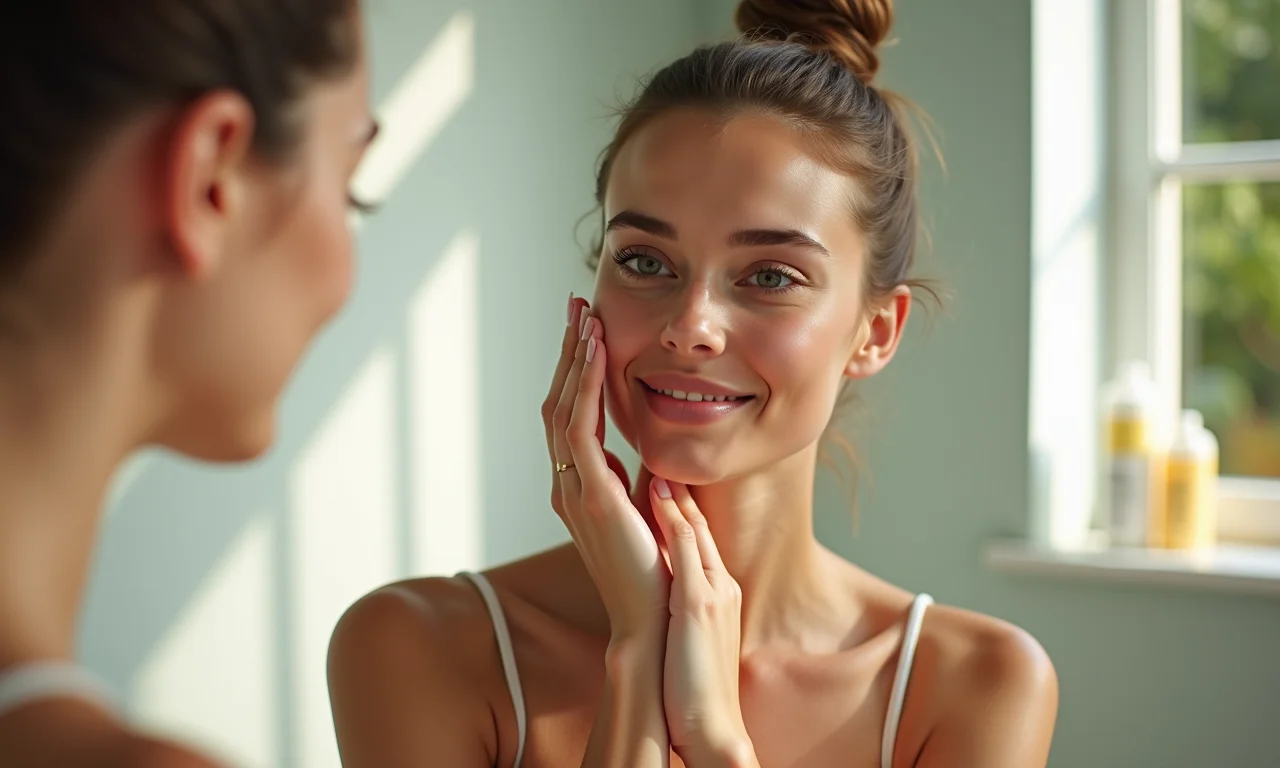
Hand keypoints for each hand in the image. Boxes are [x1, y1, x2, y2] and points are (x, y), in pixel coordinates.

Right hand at [543, 296, 669, 640]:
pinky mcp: (591, 496)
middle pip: (560, 403)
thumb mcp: (652, 516)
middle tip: (578, 306)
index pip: (573, 417)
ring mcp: (574, 490)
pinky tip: (598, 352)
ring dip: (575, 359)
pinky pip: (580, 427)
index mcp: (582, 488)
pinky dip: (587, 384)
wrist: (653, 624)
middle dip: (570, 353)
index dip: (580, 373)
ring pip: (563, 407)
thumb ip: (647, 486)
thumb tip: (658, 460)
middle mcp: (568, 485)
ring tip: (585, 315)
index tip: (590, 332)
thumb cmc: (659, 577)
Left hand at [650, 478, 757, 766]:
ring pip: (693, 527)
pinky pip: (685, 550)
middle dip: (682, 485)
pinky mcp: (699, 605)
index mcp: (716, 592)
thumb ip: (685, 606)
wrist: (714, 726)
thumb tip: (668, 591)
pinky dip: (672, 516)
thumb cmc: (695, 687)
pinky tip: (657, 491)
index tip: (665, 473)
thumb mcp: (693, 635)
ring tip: (657, 454)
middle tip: (661, 449)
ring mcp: (712, 592)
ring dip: (675, 488)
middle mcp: (719, 585)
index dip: (682, 503)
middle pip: (698, 524)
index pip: (696, 537)